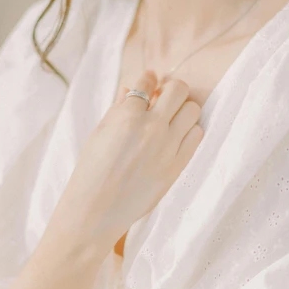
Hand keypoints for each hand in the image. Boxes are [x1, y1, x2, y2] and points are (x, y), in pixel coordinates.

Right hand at [70, 69, 203, 251]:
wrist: (96, 210)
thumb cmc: (91, 169)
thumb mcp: (99, 132)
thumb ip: (118, 107)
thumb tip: (132, 89)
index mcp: (127, 116)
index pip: (147, 81)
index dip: (148, 78)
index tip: (150, 81)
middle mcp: (151, 127)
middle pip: (179, 89)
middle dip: (172, 89)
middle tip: (163, 98)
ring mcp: (167, 147)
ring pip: (193, 109)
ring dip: (183, 109)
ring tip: (171, 118)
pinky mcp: (177, 166)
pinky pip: (197, 135)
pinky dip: (189, 131)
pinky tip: (175, 136)